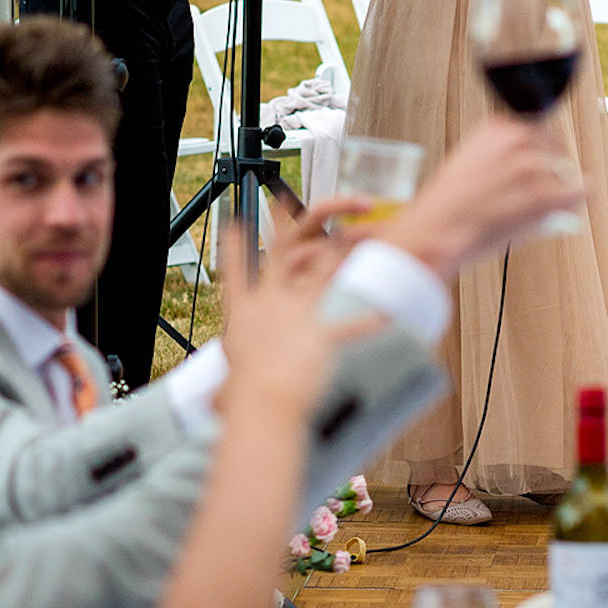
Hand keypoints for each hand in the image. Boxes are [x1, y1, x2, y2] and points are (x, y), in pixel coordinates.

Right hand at [215, 203, 361, 416]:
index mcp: (246, 310)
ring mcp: (297, 314)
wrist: (260, 406)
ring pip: (326, 269)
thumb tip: (217, 399)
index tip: (239, 223)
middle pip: (289, 245)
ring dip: (349, 250)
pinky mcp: (322, 334)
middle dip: (319, 214)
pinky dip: (370, 323)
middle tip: (340, 201)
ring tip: (372, 231)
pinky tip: (390, 318)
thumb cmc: (243, 396)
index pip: (236, 268)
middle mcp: (271, 302)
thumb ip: (228, 379)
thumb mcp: (229, 380)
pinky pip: (351, 325)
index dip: (237, 244)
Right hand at [377, 118, 587, 278]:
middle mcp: (519, 138)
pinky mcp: (545, 195)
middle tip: (527, 194)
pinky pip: (582, 190)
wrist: (437, 230)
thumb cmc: (446, 205)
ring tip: (529, 208)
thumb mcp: (468, 160)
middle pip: (556, 149)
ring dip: (556, 191)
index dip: (536, 153)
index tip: (529, 170)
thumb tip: (533, 165)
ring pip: (567, 173)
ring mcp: (534, 166)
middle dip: (549, 171)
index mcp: (499, 126)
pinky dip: (573, 202)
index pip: (538, 130)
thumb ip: (501, 154)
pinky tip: (557, 213)